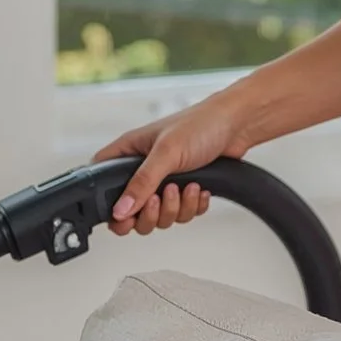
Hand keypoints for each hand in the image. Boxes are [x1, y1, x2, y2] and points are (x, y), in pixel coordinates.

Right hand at [91, 92, 252, 236]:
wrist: (238, 125)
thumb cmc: (201, 124)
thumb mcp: (167, 153)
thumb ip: (142, 182)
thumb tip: (120, 209)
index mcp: (129, 153)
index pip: (102, 182)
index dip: (107, 204)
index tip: (122, 215)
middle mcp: (144, 169)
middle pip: (131, 212)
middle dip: (149, 213)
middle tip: (161, 199)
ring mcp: (164, 181)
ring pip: (159, 216)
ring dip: (176, 209)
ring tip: (187, 188)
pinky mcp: (185, 189)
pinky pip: (182, 214)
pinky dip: (192, 206)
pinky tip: (200, 190)